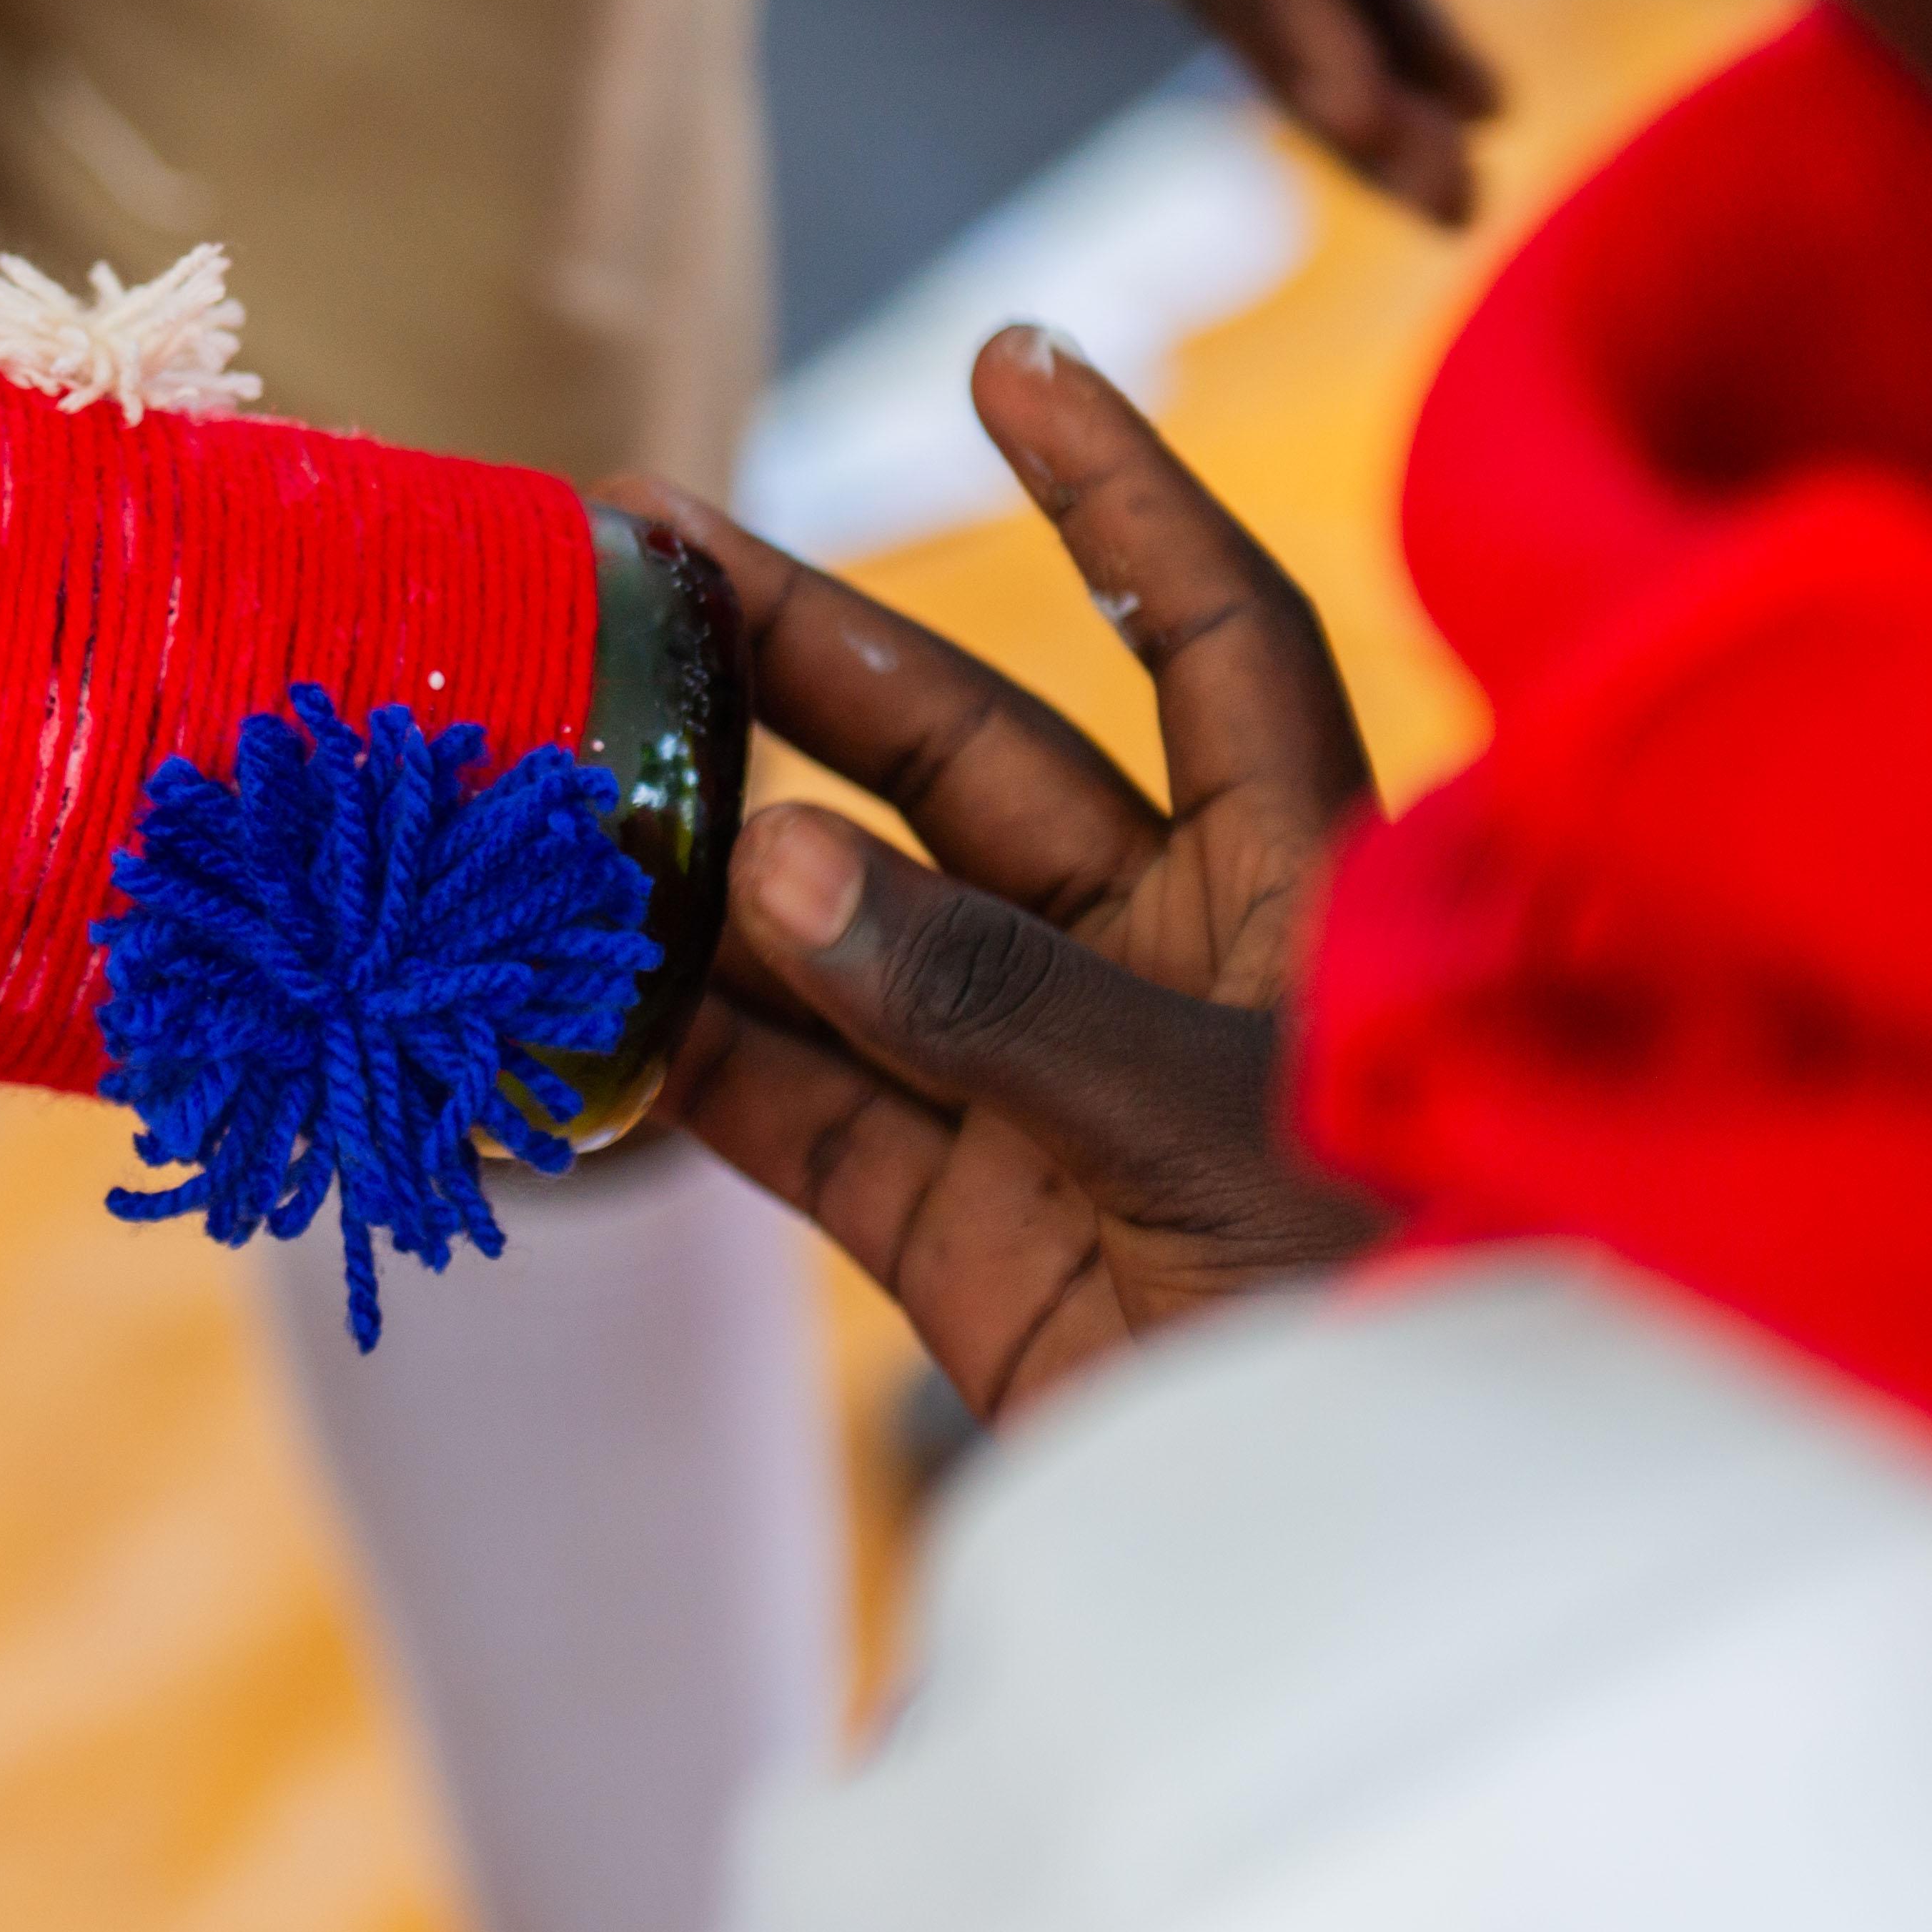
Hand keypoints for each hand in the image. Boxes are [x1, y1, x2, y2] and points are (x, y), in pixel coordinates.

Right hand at [604, 328, 1383, 1422]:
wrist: (1384, 1580)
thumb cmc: (1382, 1326)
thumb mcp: (1207, 1130)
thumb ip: (986, 997)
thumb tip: (764, 863)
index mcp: (1297, 887)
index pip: (1208, 630)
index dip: (1114, 487)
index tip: (1008, 352)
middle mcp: (1166, 962)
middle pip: (968, 760)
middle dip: (804, 657)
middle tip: (640, 555)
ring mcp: (1045, 1094)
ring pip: (843, 929)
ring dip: (698, 852)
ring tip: (548, 754)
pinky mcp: (958, 1233)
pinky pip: (786, 1107)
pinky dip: (670, 1054)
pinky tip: (554, 978)